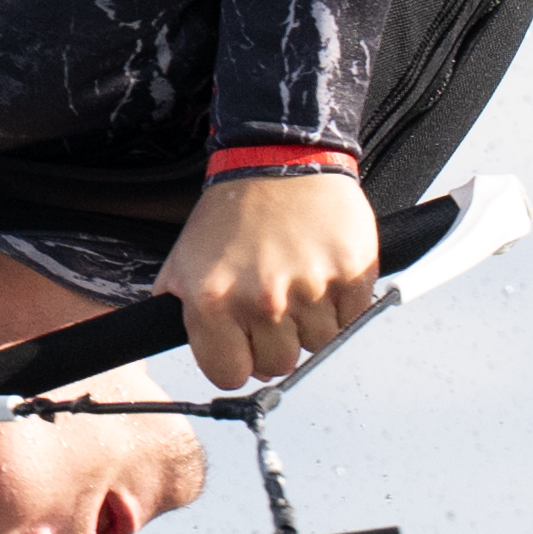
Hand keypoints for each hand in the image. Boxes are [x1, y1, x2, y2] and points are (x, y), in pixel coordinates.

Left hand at [160, 165, 382, 392]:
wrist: (281, 160)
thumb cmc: (234, 211)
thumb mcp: (184, 261)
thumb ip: (181, 314)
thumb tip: (201, 354)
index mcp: (214, 300)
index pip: (230, 374)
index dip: (238, 360)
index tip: (244, 344)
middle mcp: (261, 299)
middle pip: (277, 365)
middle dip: (275, 341)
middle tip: (274, 303)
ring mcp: (310, 288)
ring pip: (316, 345)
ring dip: (310, 322)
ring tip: (298, 281)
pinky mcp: (350, 275)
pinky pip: (350, 319)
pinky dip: (341, 305)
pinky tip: (322, 273)